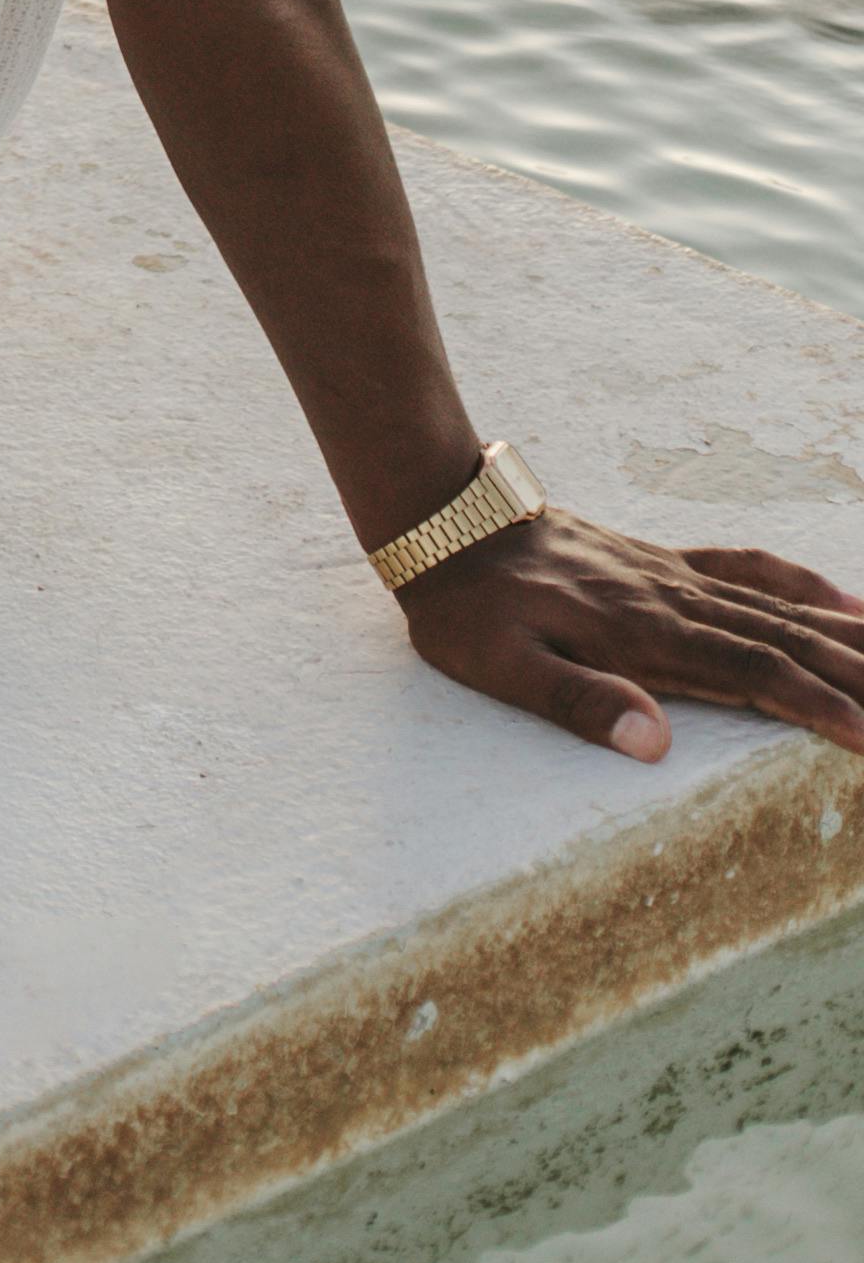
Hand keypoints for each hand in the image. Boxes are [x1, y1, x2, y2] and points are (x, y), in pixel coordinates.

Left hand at [400, 511, 863, 763]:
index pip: (751, 674)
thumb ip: (577, 702)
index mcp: (643, 634)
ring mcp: (671, 576)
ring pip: (779, 607)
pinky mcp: (660, 562)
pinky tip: (843, 600)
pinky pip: (746, 571)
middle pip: (786, 638)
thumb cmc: (466, 606)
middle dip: (858, 673)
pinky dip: (800, 586)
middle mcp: (671, 600)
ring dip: (847, 634)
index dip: (815, 704)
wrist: (441, 518)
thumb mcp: (501, 666)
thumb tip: (652, 744)